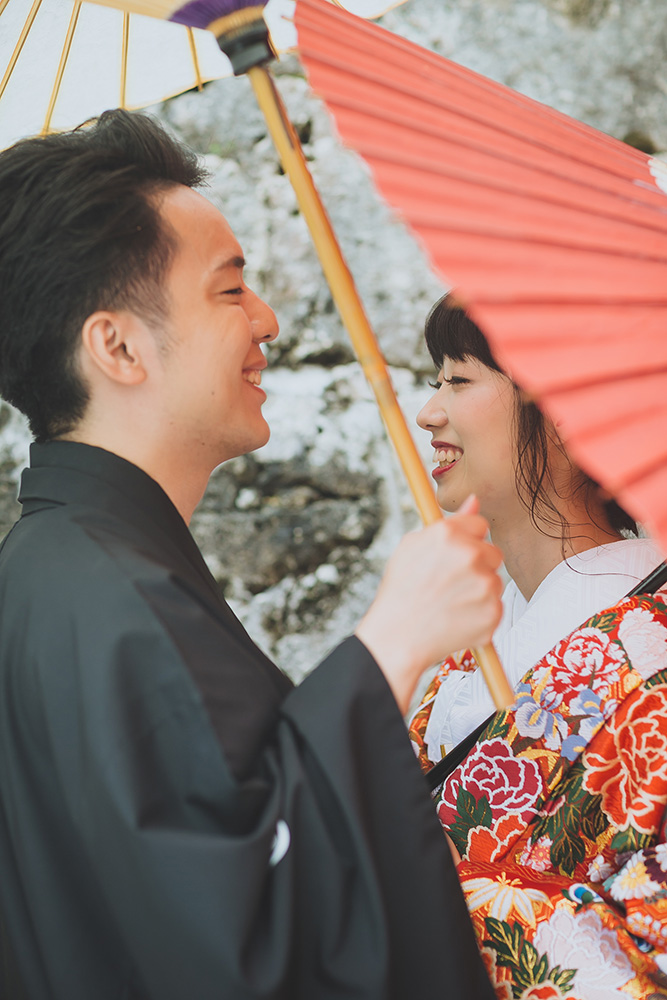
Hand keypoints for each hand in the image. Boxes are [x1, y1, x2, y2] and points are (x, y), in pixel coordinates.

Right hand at [355, 496, 502, 712]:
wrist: (397, 638)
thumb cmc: (401, 593)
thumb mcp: (412, 547)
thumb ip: (448, 523)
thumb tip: (474, 500)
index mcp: (447, 535)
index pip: (479, 524)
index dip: (468, 540)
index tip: (457, 555)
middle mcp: (469, 555)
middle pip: (493, 552)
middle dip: (478, 565)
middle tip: (451, 584)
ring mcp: (484, 585)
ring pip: (494, 580)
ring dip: (479, 590)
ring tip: (450, 604)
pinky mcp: (493, 612)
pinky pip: (496, 606)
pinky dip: (481, 614)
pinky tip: (456, 619)